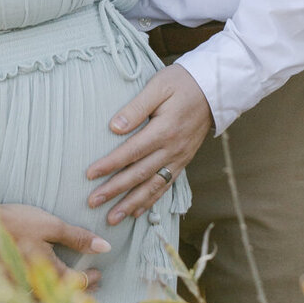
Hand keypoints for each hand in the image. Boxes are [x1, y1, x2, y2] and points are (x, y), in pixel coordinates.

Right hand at [0, 203, 111, 288]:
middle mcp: (34, 285)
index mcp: (48, 270)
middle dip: (78, 292)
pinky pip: (25, 299)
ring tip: (67, 289)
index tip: (98, 273)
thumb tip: (106, 247)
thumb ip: (78, 237)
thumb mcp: (51, 225)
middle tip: (90, 286)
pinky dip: (38, 296)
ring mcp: (17, 289)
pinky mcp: (4, 287)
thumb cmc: (16, 222)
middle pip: (61, 297)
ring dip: (58, 296)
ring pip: (43, 302)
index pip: (76, 282)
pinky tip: (39, 288)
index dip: (90, 279)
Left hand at [87, 64, 212, 224]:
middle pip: (140, 174)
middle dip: (115, 190)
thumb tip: (114, 127)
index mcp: (164, 130)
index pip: (132, 151)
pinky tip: (137, 212)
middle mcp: (172, 149)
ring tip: (112, 218)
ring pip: (153, 186)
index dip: (110, 164)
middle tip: (93, 202)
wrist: (213, 90)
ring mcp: (179, 158)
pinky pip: (166, 185)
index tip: (90, 174)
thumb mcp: (158, 86)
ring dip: (131, 204)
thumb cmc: (182, 84)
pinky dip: (151, 200)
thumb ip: (136, 107)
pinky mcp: (183, 161)